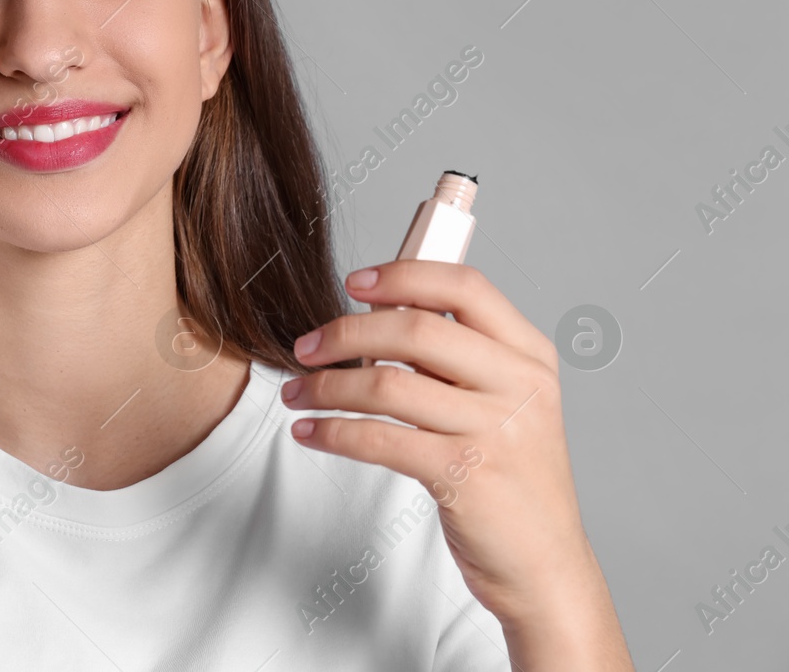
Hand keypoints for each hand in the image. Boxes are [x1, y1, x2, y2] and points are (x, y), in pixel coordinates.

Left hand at [279, 259, 597, 626]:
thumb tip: (374, 316)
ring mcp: (496, 429)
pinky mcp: (466, 474)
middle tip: (306, 347)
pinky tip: (312, 432)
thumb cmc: (511, 479)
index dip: (403, 275)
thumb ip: (456, 359)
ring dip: (326, 387)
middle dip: (344, 333)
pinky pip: (379, 439)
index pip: (465, 286)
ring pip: (386, 385)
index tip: (354, 282)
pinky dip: (333, 433)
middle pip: (414, 328)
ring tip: (296, 394)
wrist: (544, 565)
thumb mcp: (506, 404)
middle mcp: (520, 384)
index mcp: (530, 355)